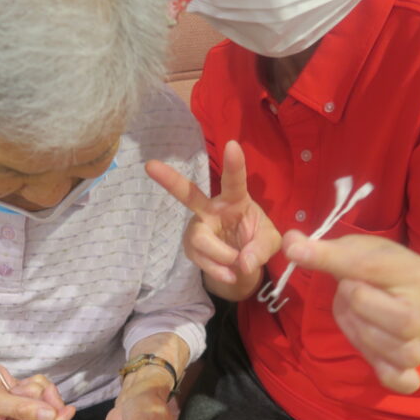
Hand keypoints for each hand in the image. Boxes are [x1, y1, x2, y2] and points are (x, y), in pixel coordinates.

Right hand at [0, 364, 74, 419]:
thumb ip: (22, 409)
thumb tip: (50, 417)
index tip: (68, 409)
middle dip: (47, 405)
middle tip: (39, 389)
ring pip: (49, 410)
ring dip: (38, 392)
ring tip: (17, 387)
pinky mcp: (25, 409)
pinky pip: (45, 398)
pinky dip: (37, 387)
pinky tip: (19, 385)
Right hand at [146, 140, 281, 296]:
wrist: (243, 265)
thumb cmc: (257, 242)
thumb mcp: (270, 244)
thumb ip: (261, 250)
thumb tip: (243, 263)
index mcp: (235, 199)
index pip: (234, 180)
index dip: (234, 164)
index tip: (232, 144)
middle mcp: (211, 209)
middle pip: (188, 194)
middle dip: (169, 180)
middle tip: (150, 166)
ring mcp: (198, 227)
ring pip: (201, 240)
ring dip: (222, 255)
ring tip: (238, 265)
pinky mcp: (191, 247)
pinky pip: (200, 259)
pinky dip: (218, 270)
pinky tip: (230, 274)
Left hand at [284, 230, 419, 393]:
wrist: (400, 296)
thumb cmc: (374, 271)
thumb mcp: (353, 251)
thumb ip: (322, 249)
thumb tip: (289, 242)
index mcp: (414, 271)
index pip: (369, 268)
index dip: (328, 259)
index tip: (296, 252)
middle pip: (403, 321)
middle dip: (362, 308)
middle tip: (349, 294)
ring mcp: (417, 339)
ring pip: (405, 353)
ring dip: (368, 339)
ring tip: (357, 320)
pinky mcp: (405, 365)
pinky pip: (404, 380)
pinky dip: (391, 377)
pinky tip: (377, 363)